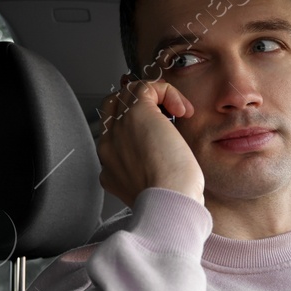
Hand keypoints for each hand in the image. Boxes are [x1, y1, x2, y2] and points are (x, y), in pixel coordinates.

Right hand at [96, 76, 204, 207]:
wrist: (169, 203)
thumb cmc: (172, 202)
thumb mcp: (157, 188)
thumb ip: (151, 172)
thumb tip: (166, 160)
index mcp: (111, 166)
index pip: (115, 133)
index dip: (138, 125)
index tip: (164, 132)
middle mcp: (108, 146)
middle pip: (114, 109)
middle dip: (142, 107)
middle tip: (170, 116)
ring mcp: (118, 129)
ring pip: (126, 95)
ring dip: (156, 99)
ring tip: (179, 113)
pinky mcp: (136, 114)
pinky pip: (144, 87)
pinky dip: (166, 92)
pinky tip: (182, 109)